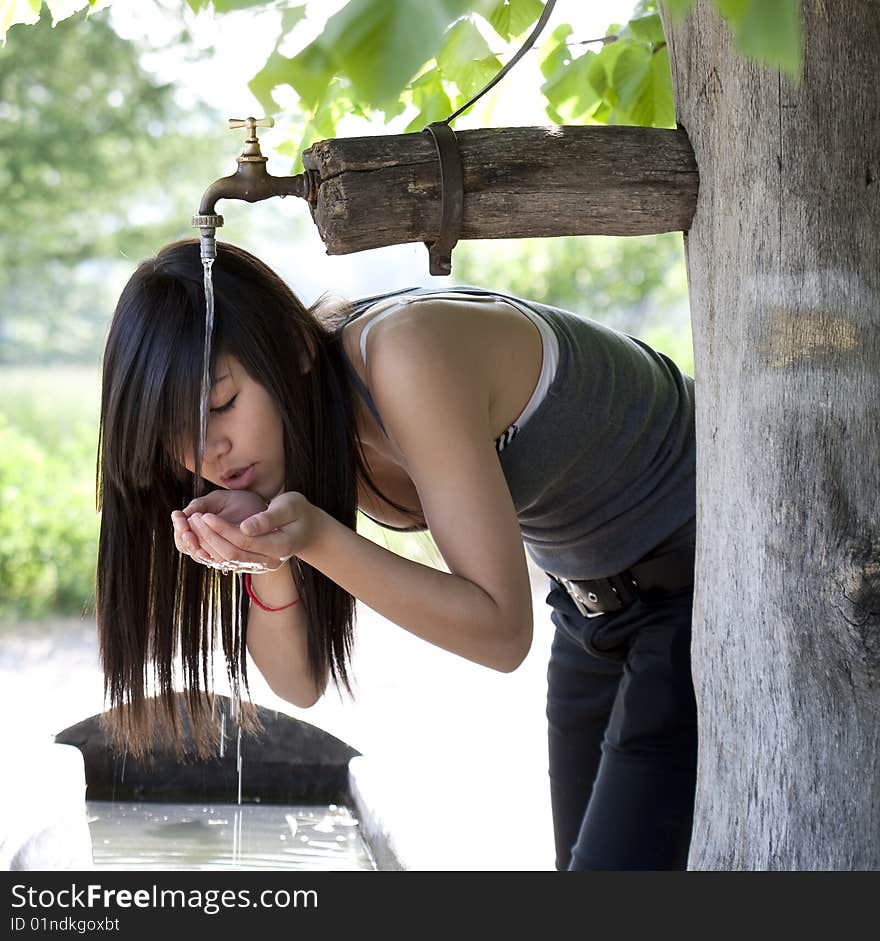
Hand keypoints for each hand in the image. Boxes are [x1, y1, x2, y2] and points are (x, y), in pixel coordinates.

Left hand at [179, 491, 321, 572]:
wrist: (308, 530)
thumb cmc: (299, 512)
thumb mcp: (290, 506)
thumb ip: (268, 518)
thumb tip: (244, 527)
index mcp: (280, 547)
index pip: (244, 541)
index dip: (222, 529)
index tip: (205, 515)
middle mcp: (269, 562)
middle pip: (232, 554)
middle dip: (209, 536)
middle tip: (193, 518)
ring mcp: (261, 566)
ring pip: (227, 560)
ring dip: (207, 544)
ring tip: (193, 525)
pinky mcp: (252, 565)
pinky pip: (228, 562)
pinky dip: (211, 550)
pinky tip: (201, 536)